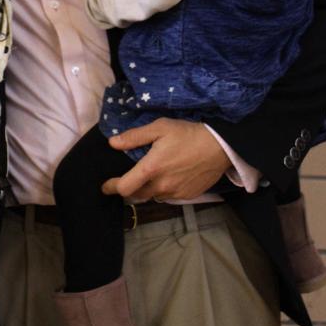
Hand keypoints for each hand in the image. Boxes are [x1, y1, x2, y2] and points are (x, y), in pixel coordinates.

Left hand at [101, 118, 227, 201]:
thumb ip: (134, 137)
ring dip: (147, 189)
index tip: (105, 186)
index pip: (124, 188)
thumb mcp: (159, 128)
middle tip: (128, 179)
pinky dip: (164, 190)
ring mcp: (175, 193)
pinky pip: (168, 197)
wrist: (220, 147)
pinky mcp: (187, 196)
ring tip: (150, 176)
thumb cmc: (187, 134)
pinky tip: (169, 177)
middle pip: (136, 195)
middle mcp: (161, 186)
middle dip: (129, 189)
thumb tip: (113, 143)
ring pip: (153, 196)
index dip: (112, 188)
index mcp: (151, 169)